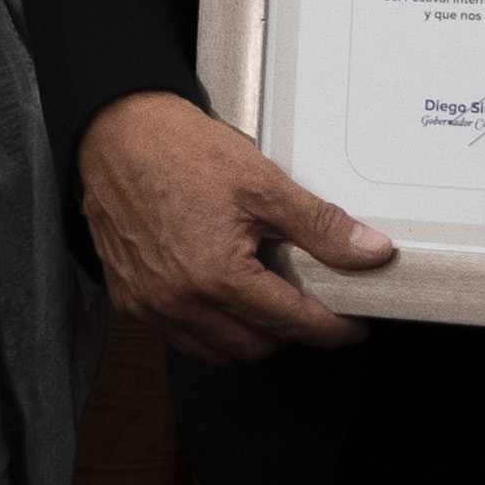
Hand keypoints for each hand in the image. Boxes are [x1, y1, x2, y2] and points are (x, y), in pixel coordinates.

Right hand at [77, 91, 393, 364]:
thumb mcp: (261, 183)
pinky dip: (209, 331)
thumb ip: (319, 225)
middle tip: (309, 303)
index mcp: (216, 275)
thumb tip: (368, 251)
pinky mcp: (130, 298)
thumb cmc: (177, 149)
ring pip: (218, 352)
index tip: (350, 327)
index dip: (332, 329)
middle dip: (291, 332)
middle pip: (257, 346)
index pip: (292, 323)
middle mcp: (179, 300)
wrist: (116, 132)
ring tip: (266, 302)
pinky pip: (180, 338)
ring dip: (250, 338)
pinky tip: (222, 300)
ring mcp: (150, 304)